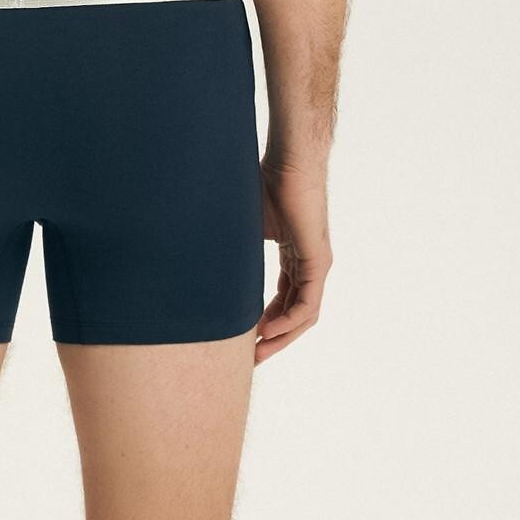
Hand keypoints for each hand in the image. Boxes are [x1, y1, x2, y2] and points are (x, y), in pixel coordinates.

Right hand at [255, 156, 332, 364]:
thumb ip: (236, 248)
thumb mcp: (246, 226)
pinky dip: (288, 321)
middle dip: (273, 338)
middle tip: (250, 358)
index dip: (264, 321)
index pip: (283, 299)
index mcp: (294, 256)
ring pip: (303, 314)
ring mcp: (315, 264)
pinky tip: (266, 330)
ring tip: (257, 352)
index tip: (243, 338)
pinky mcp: (318, 261)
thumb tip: (201, 257)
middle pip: (295, 313)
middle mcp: (308, 264)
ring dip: (281, 336)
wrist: (289, 161)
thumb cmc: (266, 182)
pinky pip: (307, 304)